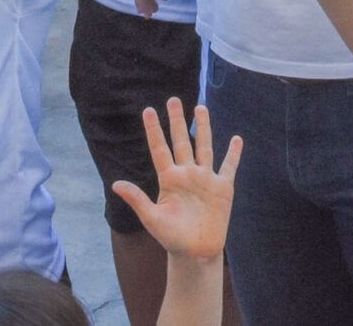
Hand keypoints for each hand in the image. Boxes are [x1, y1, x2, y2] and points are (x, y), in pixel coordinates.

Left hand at [110, 99, 241, 266]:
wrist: (195, 253)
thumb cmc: (171, 237)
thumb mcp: (152, 218)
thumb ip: (137, 199)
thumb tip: (116, 184)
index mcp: (169, 179)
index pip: (160, 148)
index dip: (154, 130)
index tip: (148, 110)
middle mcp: (187, 174)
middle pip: (182, 141)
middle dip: (177, 121)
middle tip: (173, 99)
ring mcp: (205, 179)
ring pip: (204, 147)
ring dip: (204, 128)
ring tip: (201, 108)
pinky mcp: (223, 188)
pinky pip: (228, 167)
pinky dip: (233, 154)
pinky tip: (237, 139)